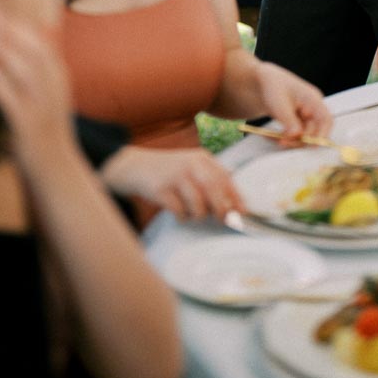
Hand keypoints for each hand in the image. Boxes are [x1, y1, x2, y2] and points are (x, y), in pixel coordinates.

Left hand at [0, 0, 75, 174]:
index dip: (16, 23)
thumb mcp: (47, 95)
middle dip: (6, 27)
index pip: (39, 42)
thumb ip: (41, 67)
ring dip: (1, 48)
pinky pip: (12, 100)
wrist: (58, 174)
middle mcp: (54, 88)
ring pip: (23, 70)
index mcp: (58, 78)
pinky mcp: (29, 128)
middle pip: (32, 49)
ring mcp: (43, 108)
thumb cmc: (47, 132)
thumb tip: (33, 34)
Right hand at [102, 145, 243, 220]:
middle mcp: (190, 164)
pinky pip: (179, 211)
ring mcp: (175, 175)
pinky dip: (182, 216)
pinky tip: (178, 211)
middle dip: (222, 209)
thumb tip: (233, 206)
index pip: (225, 177)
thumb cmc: (170, 172)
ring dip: (198, 214)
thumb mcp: (192, 168)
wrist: (135, 166)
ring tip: (192, 213)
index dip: (235, 197)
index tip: (242, 213)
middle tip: (223, 220)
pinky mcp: (161, 189)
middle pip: (214, 189)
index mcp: (202, 158)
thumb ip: (211, 182)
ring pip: (198, 204)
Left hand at [255, 61, 333, 141]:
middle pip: (315, 132)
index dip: (322, 134)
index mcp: (312, 99)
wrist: (263, 81)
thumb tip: (298, 136)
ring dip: (292, 140)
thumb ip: (290, 122)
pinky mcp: (298, 121)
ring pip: (305, 136)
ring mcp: (306, 115)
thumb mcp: (280, 104)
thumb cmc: (273, 86)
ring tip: (277, 139)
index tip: (310, 145)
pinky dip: (287, 138)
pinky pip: (297, 135)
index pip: (326, 119)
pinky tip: (276, 136)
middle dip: (300, 140)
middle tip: (284, 142)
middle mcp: (312, 108)